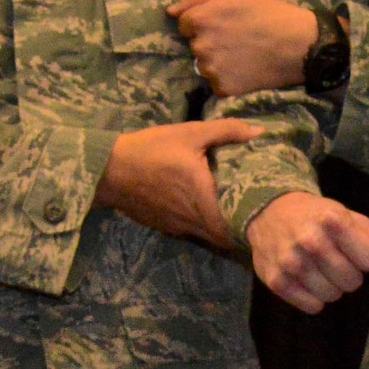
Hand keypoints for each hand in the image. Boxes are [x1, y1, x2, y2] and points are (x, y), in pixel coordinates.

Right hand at [93, 120, 262, 248]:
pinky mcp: (161, 225)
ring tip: (230, 211)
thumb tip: (259, 133)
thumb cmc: (151, 149)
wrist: (106, 169)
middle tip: (251, 214)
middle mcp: (190, 220)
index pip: (232, 229)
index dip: (247, 227)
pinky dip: (198, 223)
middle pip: (221, 236)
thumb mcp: (190, 134)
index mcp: (202, 199)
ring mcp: (174, 226)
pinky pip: (187, 229)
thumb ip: (226, 132)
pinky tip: (200, 207)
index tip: (261, 217)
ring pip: (204, 234)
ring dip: (217, 227)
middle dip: (236, 229)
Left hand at [167, 0, 318, 95]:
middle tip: (238, 38)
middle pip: (195, 45)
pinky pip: (217, 83)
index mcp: (200, 19)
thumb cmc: (268, 12)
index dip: (205, 22)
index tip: (225, 23)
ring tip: (244, 54)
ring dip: (218, 61)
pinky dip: (228, 78)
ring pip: (204, 65)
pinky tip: (246, 69)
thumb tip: (170, 12)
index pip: (185, 25)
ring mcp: (211, 69)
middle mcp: (200, 46)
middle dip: (210, 41)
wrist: (300, 45)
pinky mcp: (223, 88)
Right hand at [246, 191, 368, 314]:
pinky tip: (308, 281)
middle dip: (350, 275)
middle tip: (336, 261)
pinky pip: (312, 306)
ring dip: (332, 287)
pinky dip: (315, 299)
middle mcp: (310, 240)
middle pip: (352, 282)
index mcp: (333, 221)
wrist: (271, 212)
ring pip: (332, 296)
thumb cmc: (320, 216)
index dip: (365, 259)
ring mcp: (290, 262)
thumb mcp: (352, 221)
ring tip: (321, 269)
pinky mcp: (276, 280)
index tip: (354, 250)